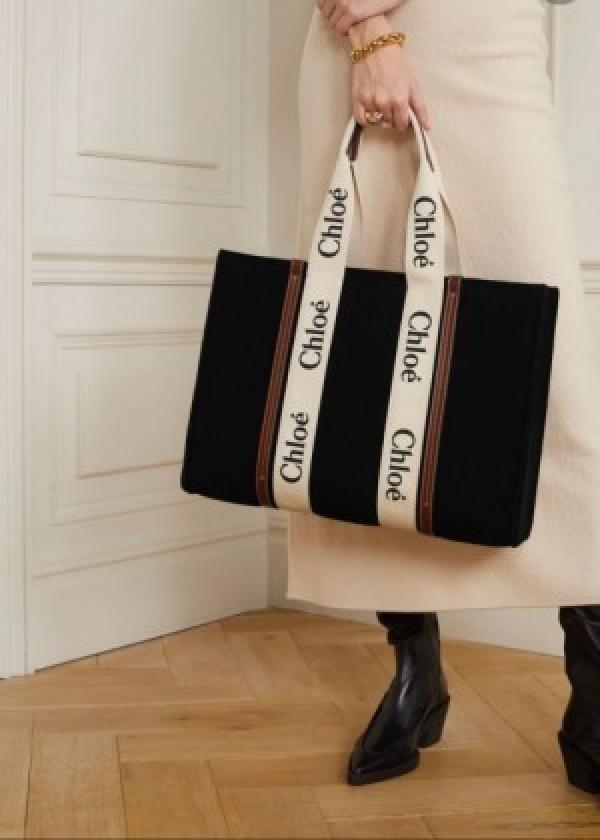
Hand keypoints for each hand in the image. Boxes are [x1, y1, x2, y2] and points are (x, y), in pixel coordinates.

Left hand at [317, 0, 404, 35]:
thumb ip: (341, 0)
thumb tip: (325, 7)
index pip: (320, 3)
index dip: (329, 11)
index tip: (338, 13)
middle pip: (326, 15)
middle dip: (335, 18)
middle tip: (347, 19)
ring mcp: (343, 2)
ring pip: (332, 23)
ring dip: (341, 26)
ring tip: (352, 23)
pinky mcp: (352, 12)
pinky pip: (340, 29)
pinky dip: (345, 32)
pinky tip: (354, 28)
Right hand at [349, 15, 429, 132]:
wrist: (375, 46)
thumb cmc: (395, 62)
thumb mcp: (413, 83)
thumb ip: (420, 107)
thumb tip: (426, 126)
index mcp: (399, 100)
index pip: (402, 125)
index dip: (404, 121)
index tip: (402, 115)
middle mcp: (384, 103)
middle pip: (389, 124)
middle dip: (392, 117)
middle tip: (392, 103)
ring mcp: (369, 102)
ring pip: (377, 122)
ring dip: (380, 115)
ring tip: (382, 100)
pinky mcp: (357, 99)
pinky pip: (362, 120)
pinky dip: (366, 118)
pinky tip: (371, 108)